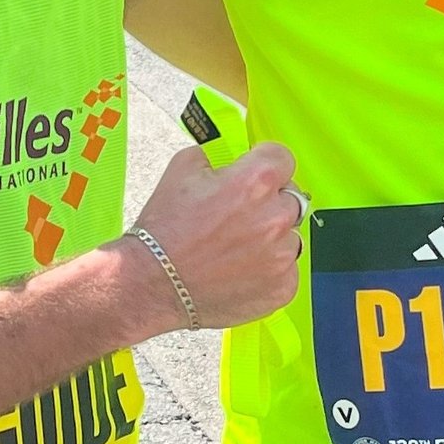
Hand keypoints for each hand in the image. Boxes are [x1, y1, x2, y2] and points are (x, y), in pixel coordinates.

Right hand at [129, 140, 302, 330]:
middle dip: (269, 202)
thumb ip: (216, 156)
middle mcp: (276, 217)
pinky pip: (287, 271)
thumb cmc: (165, 232)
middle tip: (239, 216)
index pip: (283, 158)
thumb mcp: (181, 170)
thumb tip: (229, 159)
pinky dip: (268, 270)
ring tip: (236, 247)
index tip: (257, 171)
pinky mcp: (282, 287)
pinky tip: (239, 270)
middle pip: (291, 197)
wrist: (153, 284)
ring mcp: (281, 256)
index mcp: (256, 181)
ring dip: (271, 238)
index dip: (265, 162)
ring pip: (290, 236)